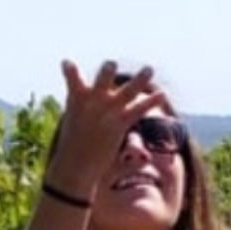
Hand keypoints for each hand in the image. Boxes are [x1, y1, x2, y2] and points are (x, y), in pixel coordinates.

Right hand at [48, 59, 168, 198]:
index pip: (73, 80)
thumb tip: (81, 106)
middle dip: (107, 73)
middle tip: (112, 63)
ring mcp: (107, 112)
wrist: (75, 166)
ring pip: (126, 92)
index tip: (67, 63)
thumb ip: (78, 107)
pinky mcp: (120, 124)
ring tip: (150, 69)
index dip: (71, 72)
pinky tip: (163, 94)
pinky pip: (138, 110)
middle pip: (102, 82)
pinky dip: (151, 102)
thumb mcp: (71, 123)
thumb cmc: (71, 146)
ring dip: (139, 80)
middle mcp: (93, 103)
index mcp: (76, 100)